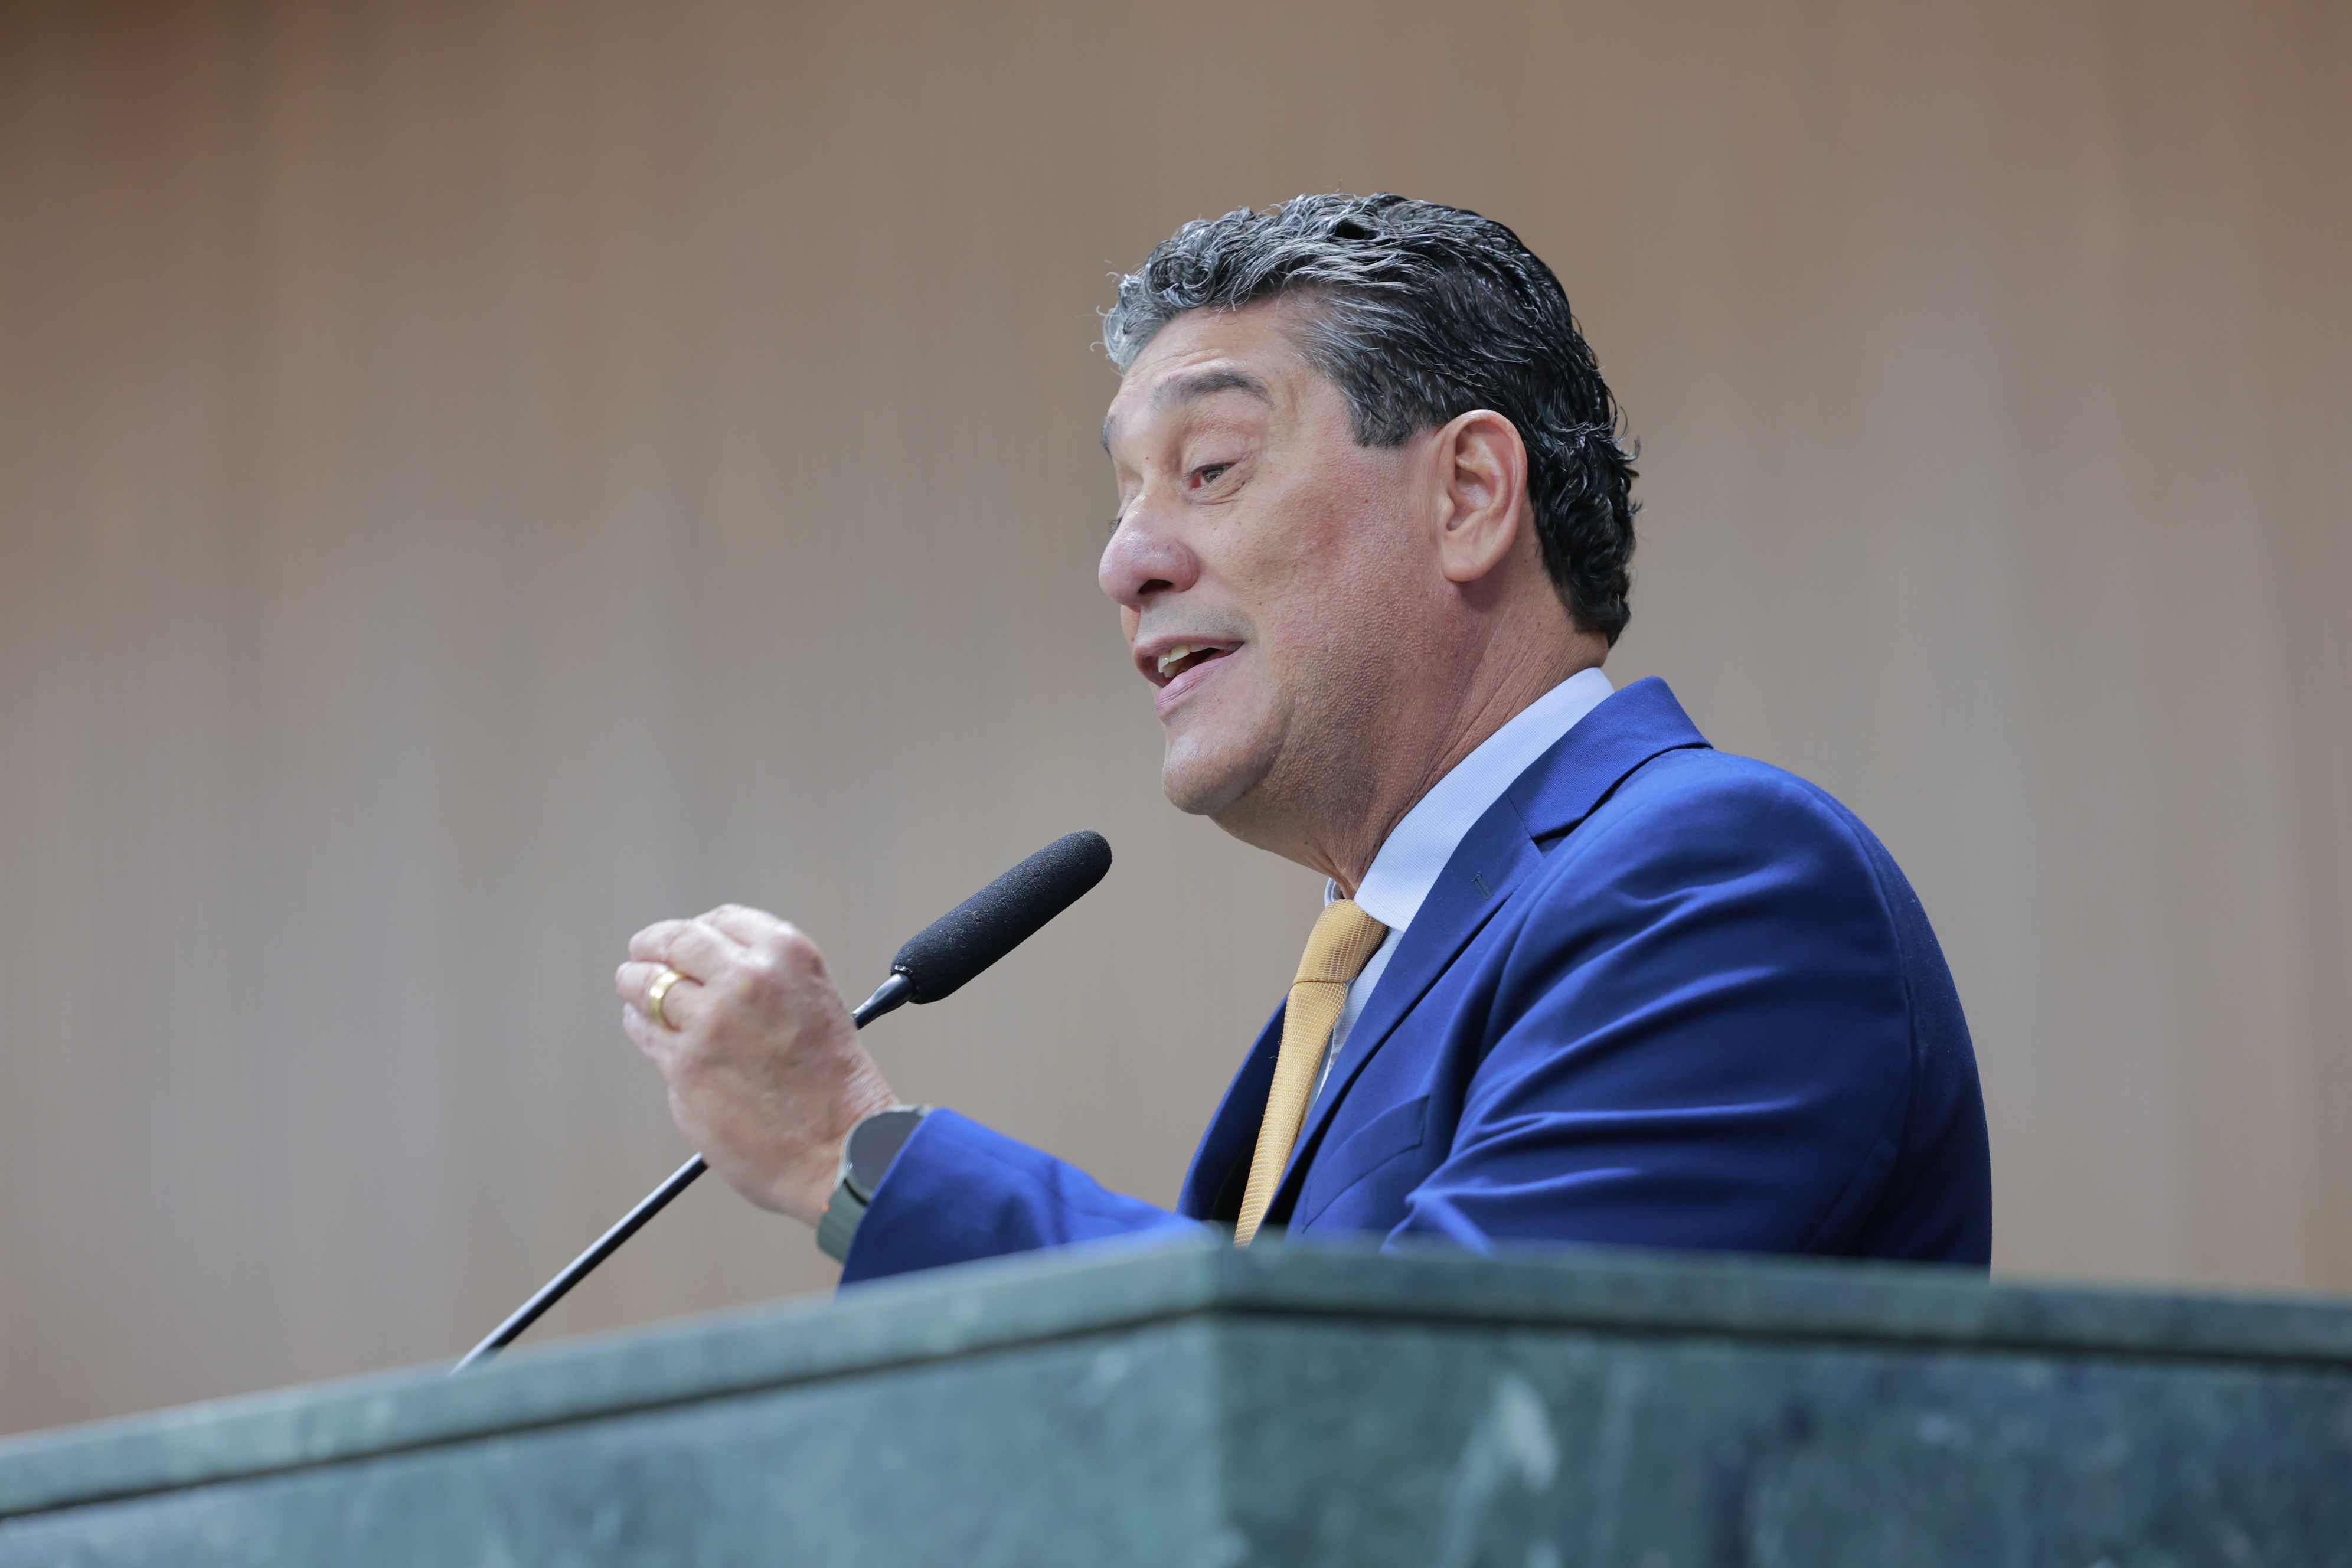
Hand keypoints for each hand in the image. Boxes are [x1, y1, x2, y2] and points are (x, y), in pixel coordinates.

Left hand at [617, 905, 897, 1225]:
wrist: (843, 1147)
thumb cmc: (834, 1083)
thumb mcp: (816, 1001)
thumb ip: (768, 977)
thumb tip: (708, 970)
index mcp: (787, 955)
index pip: (721, 921)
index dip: (696, 930)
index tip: (682, 940)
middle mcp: (748, 978)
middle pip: (677, 942)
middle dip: (654, 946)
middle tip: (642, 953)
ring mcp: (712, 1021)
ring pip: (650, 984)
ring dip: (636, 983)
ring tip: (632, 984)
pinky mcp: (686, 1065)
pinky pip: (646, 1031)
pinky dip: (640, 1025)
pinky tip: (643, 1025)